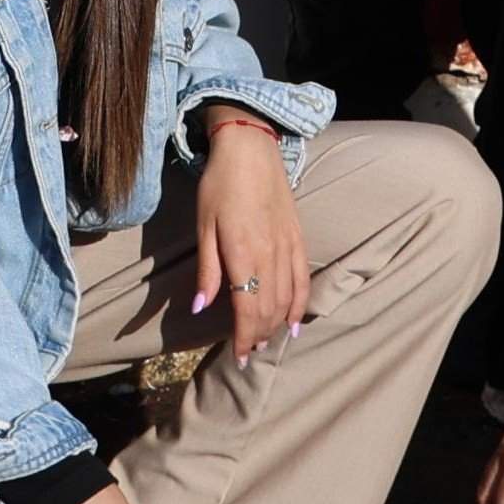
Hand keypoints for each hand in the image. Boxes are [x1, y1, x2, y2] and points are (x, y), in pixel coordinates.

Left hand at [192, 111, 309, 366]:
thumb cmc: (219, 185)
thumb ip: (207, 270)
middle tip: (247, 350)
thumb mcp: (204, 226)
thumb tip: (201, 308)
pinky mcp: (298, 237)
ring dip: (276, 324)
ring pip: (286, 298)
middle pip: (268, 309)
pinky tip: (295, 322)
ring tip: (264, 340)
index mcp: (242, 253)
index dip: (243, 337)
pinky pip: (303, 278)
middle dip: (258, 335)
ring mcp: (288, 246)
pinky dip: (300, 304)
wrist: (250, 147)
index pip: (247, 309)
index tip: (238, 356)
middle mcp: (270, 254)